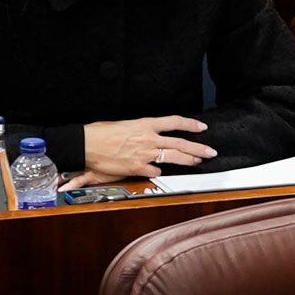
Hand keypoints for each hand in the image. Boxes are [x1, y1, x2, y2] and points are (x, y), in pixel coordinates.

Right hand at [80, 116, 214, 179]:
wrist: (85, 144)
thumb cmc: (99, 133)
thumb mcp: (123, 125)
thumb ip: (139, 131)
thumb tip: (148, 133)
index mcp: (145, 124)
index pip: (174, 121)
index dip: (191, 124)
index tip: (202, 127)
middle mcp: (148, 138)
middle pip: (180, 142)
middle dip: (198, 148)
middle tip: (210, 151)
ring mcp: (144, 153)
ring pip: (173, 156)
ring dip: (188, 159)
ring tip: (198, 161)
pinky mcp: (137, 167)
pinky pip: (155, 171)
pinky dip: (158, 172)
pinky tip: (160, 172)